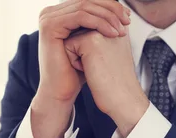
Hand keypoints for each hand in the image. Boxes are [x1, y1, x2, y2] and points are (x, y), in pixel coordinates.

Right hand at [31, 0, 130, 137]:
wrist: (61, 90)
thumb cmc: (76, 72)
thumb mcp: (91, 43)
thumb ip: (99, 25)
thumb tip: (121, 10)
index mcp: (59, 13)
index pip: (88, 1)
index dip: (110, 6)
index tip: (127, 18)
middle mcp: (51, 13)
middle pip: (87, 1)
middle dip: (111, 9)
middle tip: (127, 21)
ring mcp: (48, 18)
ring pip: (85, 7)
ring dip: (107, 17)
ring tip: (121, 30)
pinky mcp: (49, 26)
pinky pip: (80, 17)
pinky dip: (98, 23)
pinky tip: (112, 33)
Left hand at [64, 31, 149, 137]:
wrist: (124, 98)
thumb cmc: (116, 82)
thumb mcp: (111, 54)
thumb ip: (100, 38)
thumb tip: (80, 35)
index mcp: (117, 25)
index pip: (87, 30)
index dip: (88, 50)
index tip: (105, 64)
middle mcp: (111, 23)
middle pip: (78, 33)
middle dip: (82, 52)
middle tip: (101, 66)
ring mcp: (101, 29)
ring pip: (72, 38)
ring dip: (78, 56)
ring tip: (96, 67)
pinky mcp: (89, 40)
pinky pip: (68, 46)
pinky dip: (74, 62)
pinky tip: (91, 70)